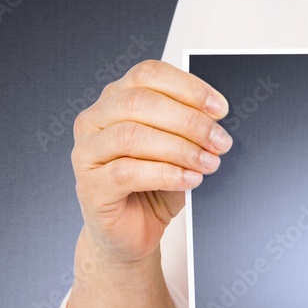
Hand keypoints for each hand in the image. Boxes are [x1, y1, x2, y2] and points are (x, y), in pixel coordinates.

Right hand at [71, 59, 231, 264]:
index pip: (148, 75)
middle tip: (220, 141)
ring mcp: (88, 152)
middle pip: (140, 102)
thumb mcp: (178, 152)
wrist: (132, 233)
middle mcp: (96, 120)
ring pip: (132, 135)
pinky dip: (165, 174)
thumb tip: (216, 121)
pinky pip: (126, 172)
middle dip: (189, 121)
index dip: (188, 87)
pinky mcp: (90, 185)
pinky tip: (189, 179)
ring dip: (180, 148)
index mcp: (116, 100)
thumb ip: (189, 131)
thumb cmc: (153, 188)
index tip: (220, 108)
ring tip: (209, 163)